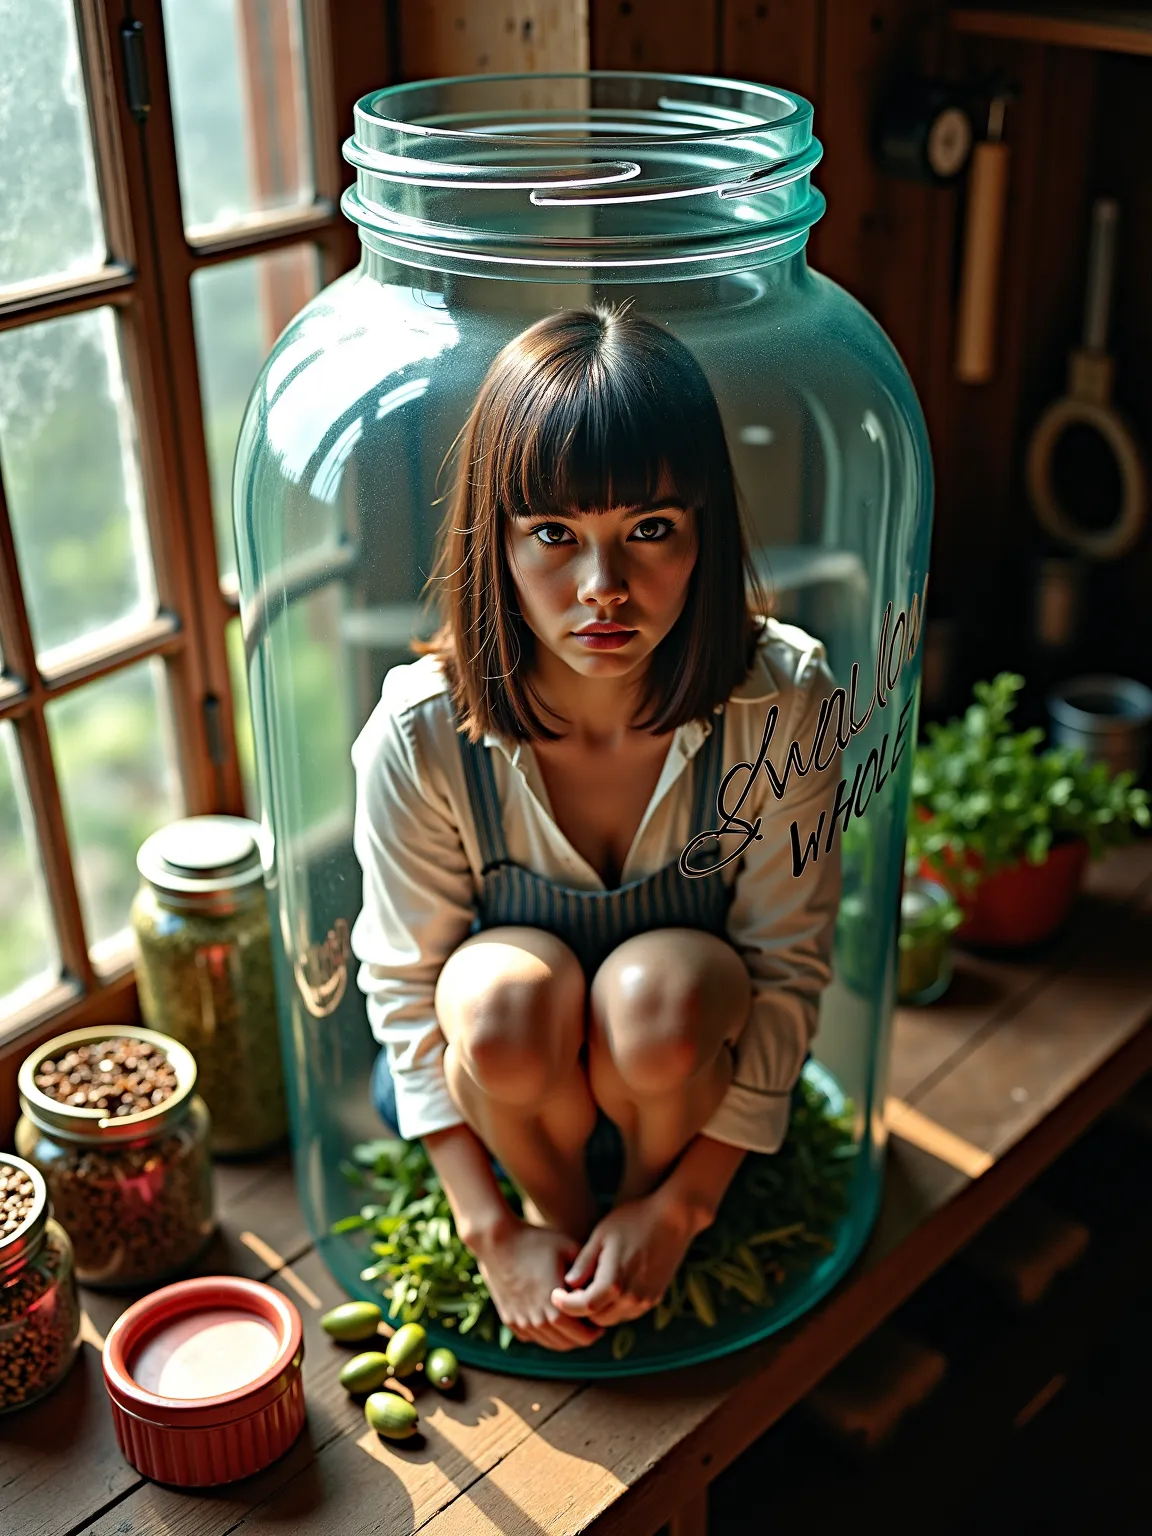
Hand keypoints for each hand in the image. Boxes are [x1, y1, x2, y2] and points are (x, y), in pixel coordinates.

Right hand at [471, 1217, 607, 1351]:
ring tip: (573, 1321)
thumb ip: (588, 1271)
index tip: (601, 1320)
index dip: (596, 1332)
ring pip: (549, 1343)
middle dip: (582, 1337)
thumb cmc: (536, 1241)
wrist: (496, 1240)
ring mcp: (521, 1322)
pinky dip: (544, 1333)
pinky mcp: (509, 1318)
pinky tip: (550, 1317)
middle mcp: (537, 1321)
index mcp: (555, 1309)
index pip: (583, 1337)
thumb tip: (601, 1287)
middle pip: (567, 1344)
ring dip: (563, 1336)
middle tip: (590, 1324)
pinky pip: (532, 1337)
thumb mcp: (569, 1249)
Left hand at [549, 1186, 699, 1328]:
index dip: (565, 1304)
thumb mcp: (601, 1236)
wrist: (674, 1218)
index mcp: (615, 1282)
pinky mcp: (656, 1297)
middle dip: (582, 1309)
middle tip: (571, 1291)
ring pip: (614, 1318)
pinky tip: (611, 1285)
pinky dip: (616, 1305)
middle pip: (598, 1319)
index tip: (554, 1294)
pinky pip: (629, 1312)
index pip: (584, 1308)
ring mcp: (646, 1300)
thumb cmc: (633, 1220)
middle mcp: (632, 1298)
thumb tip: (568, 1285)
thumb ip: (584, 1264)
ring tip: (590, 1287)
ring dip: (600, 1309)